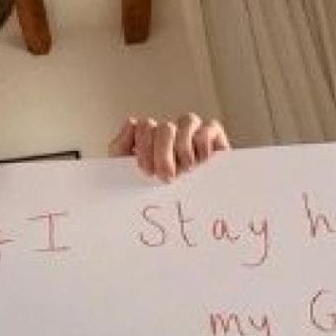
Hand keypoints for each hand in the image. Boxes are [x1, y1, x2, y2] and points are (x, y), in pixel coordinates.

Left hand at [107, 113, 230, 182]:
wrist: (188, 215)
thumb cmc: (153, 194)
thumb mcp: (129, 174)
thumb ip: (120, 147)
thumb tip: (132, 122)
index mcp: (150, 139)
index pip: (145, 126)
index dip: (144, 146)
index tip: (146, 171)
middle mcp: (172, 133)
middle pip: (165, 127)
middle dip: (163, 153)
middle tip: (165, 176)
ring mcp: (194, 134)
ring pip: (188, 120)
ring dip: (183, 147)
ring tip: (185, 169)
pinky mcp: (215, 138)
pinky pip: (210, 127)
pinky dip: (203, 142)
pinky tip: (200, 160)